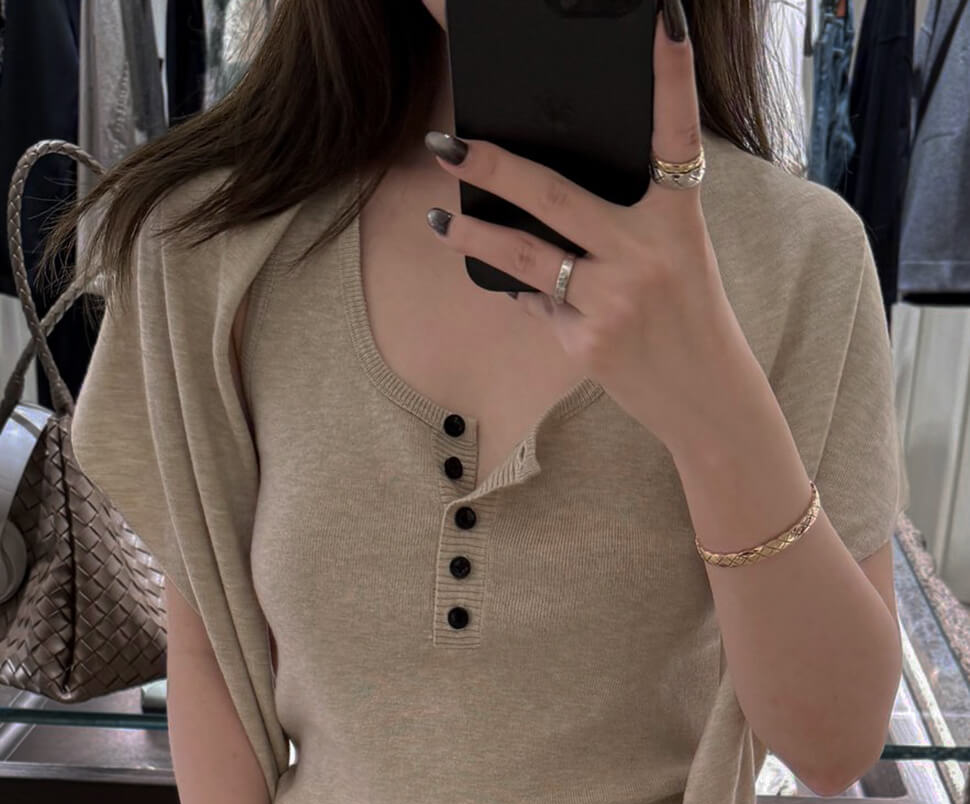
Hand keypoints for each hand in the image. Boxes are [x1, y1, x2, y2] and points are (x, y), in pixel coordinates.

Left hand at [423, 1, 760, 452]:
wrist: (706, 398)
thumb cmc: (689, 316)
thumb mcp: (676, 256)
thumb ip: (625, 224)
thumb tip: (543, 200)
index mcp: (678, 219)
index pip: (677, 134)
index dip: (672, 75)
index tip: (663, 18)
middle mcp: (646, 253)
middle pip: (554, 196)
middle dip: (493, 167)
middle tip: (447, 144)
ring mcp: (613, 299)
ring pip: (525, 255)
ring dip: (473, 235)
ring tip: (437, 221)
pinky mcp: (586, 341)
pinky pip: (536, 301)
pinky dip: (523, 290)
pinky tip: (511, 283)